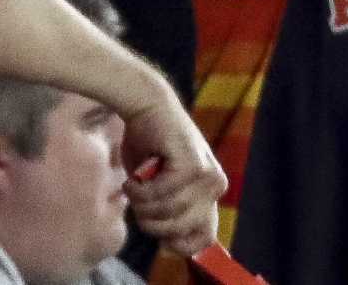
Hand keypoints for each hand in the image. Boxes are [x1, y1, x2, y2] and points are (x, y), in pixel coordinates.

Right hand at [121, 86, 227, 257]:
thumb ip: (166, 208)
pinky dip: (140, 190)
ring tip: (130, 187)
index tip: (153, 231)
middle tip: (135, 206)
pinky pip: (162, 193)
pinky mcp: (194, 165)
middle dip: (152, 223)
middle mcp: (216, 186)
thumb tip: (167, 243)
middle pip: (183, 228)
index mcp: (210, 192)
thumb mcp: (156, 184)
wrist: (145, 103)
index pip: (205, 237)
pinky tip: (131, 178)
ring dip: (142, 204)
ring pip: (170, 211)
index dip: (178, 243)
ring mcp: (208, 176)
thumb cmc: (146, 144)